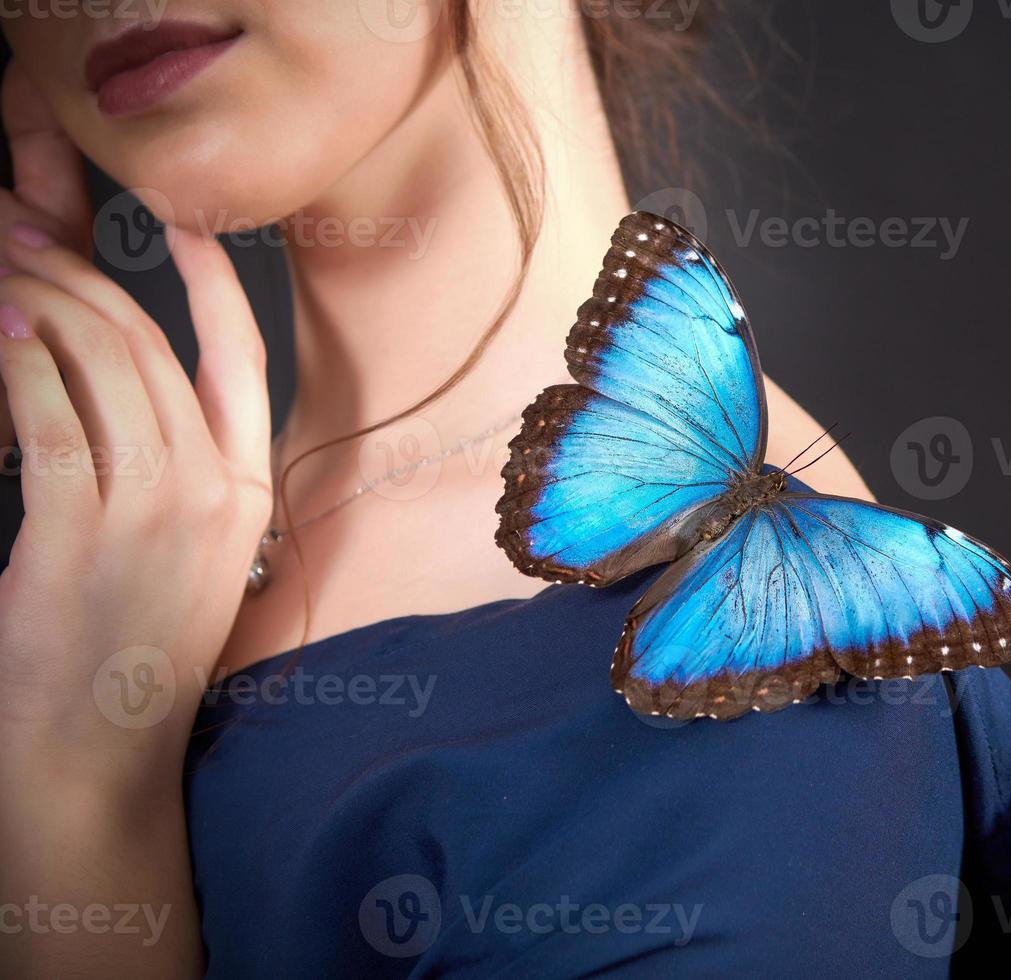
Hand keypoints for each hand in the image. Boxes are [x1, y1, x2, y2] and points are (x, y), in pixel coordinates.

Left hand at [0, 62, 272, 769]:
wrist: (100, 751)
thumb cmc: (132, 650)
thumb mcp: (187, 554)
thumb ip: (167, 467)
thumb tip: (98, 378)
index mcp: (249, 492)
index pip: (241, 359)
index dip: (212, 280)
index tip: (175, 222)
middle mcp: (213, 491)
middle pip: (148, 347)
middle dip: (81, 275)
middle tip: (24, 234)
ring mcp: (152, 512)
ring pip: (100, 367)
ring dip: (40, 305)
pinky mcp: (79, 534)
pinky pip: (49, 418)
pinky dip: (17, 363)